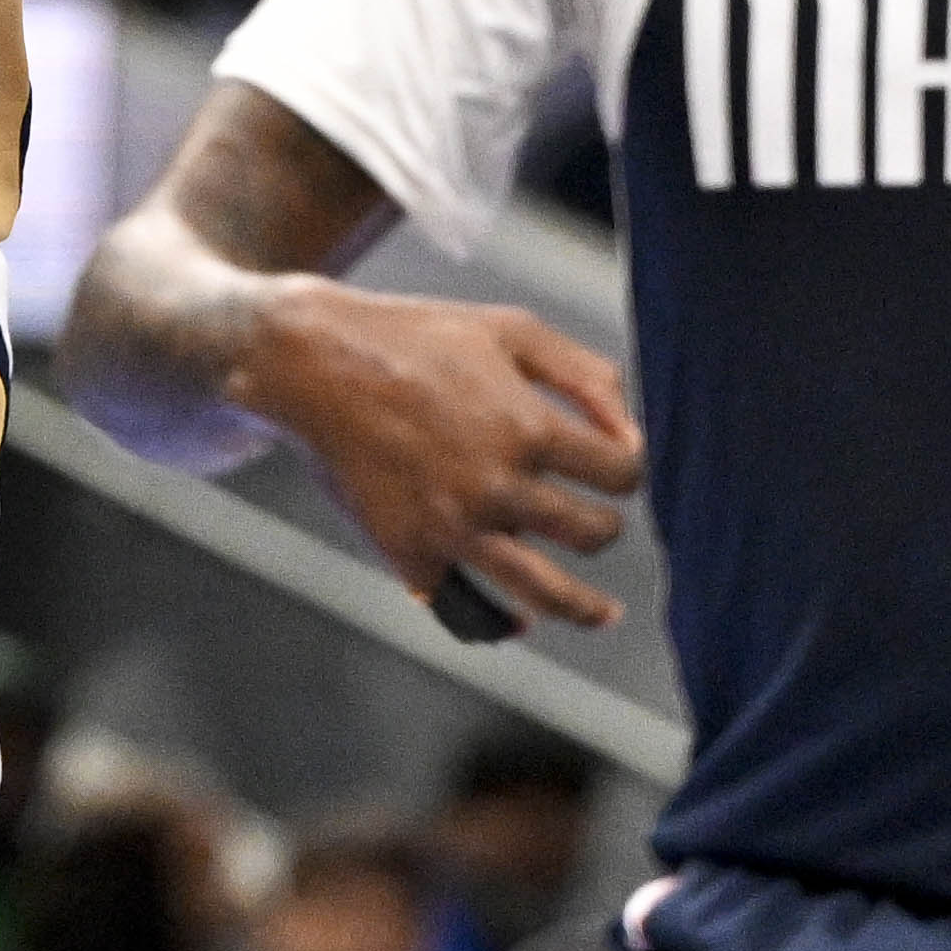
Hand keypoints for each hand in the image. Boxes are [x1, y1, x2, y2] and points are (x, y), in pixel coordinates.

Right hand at [235, 281, 646, 640]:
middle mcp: (499, 487)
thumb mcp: (511, 329)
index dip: (629, 472)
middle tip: (597, 521)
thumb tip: (632, 435)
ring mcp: (455, 528)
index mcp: (529, 428)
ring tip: (603, 613)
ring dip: (583, 606)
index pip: (620, 476)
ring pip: (543, 592)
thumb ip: (585, 375)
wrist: (318, 365)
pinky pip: (464, 607)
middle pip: (591, 534)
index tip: (618, 471)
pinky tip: (514, 621)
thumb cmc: (417, 337)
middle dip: (604, 527)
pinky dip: (494, 621)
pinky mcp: (412, 553)